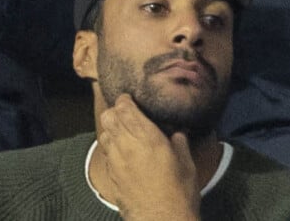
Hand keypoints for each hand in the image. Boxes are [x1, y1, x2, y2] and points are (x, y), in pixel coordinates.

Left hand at [99, 94, 200, 220]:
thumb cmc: (178, 191)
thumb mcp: (186, 161)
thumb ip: (179, 140)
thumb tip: (177, 132)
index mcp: (146, 136)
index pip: (125, 107)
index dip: (125, 100)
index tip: (131, 99)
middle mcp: (127, 145)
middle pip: (109, 116)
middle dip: (116, 111)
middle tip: (126, 113)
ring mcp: (116, 161)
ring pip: (104, 133)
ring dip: (111, 128)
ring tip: (122, 131)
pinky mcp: (111, 176)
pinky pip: (105, 153)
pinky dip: (110, 147)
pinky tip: (121, 152)